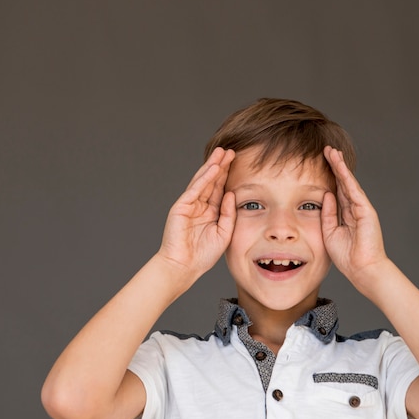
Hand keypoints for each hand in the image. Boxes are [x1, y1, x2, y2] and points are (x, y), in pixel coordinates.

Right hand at [157, 147, 236, 277]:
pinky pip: (195, 190)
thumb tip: (230, 193)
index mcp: (210, 211)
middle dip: (221, 165)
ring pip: (203, 181)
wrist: (184, 267)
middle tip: (231, 151)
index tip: (237, 161)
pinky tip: (213, 168)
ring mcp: (189, 205)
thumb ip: (228, 213)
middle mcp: (200, 205)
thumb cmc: (203, 255)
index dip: (228, 175)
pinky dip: (204, 179)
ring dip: (212, 166)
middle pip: (212, 181)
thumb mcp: (224, 233)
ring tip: (221, 153)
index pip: (220, 188)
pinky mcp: (181, 207)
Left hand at [321, 146, 387, 286]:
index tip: (321, 162)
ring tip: (332, 151)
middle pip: (342, 182)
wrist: (362, 270)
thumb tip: (326, 194)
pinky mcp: (366, 210)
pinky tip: (340, 166)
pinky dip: (346, 178)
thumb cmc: (347, 256)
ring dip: (340, 166)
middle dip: (335, 165)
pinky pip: (354, 191)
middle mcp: (354, 208)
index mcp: (346, 214)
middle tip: (326, 150)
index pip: (336, 190)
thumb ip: (328, 213)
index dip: (329, 176)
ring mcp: (361, 208)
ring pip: (348, 182)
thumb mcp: (330, 232)